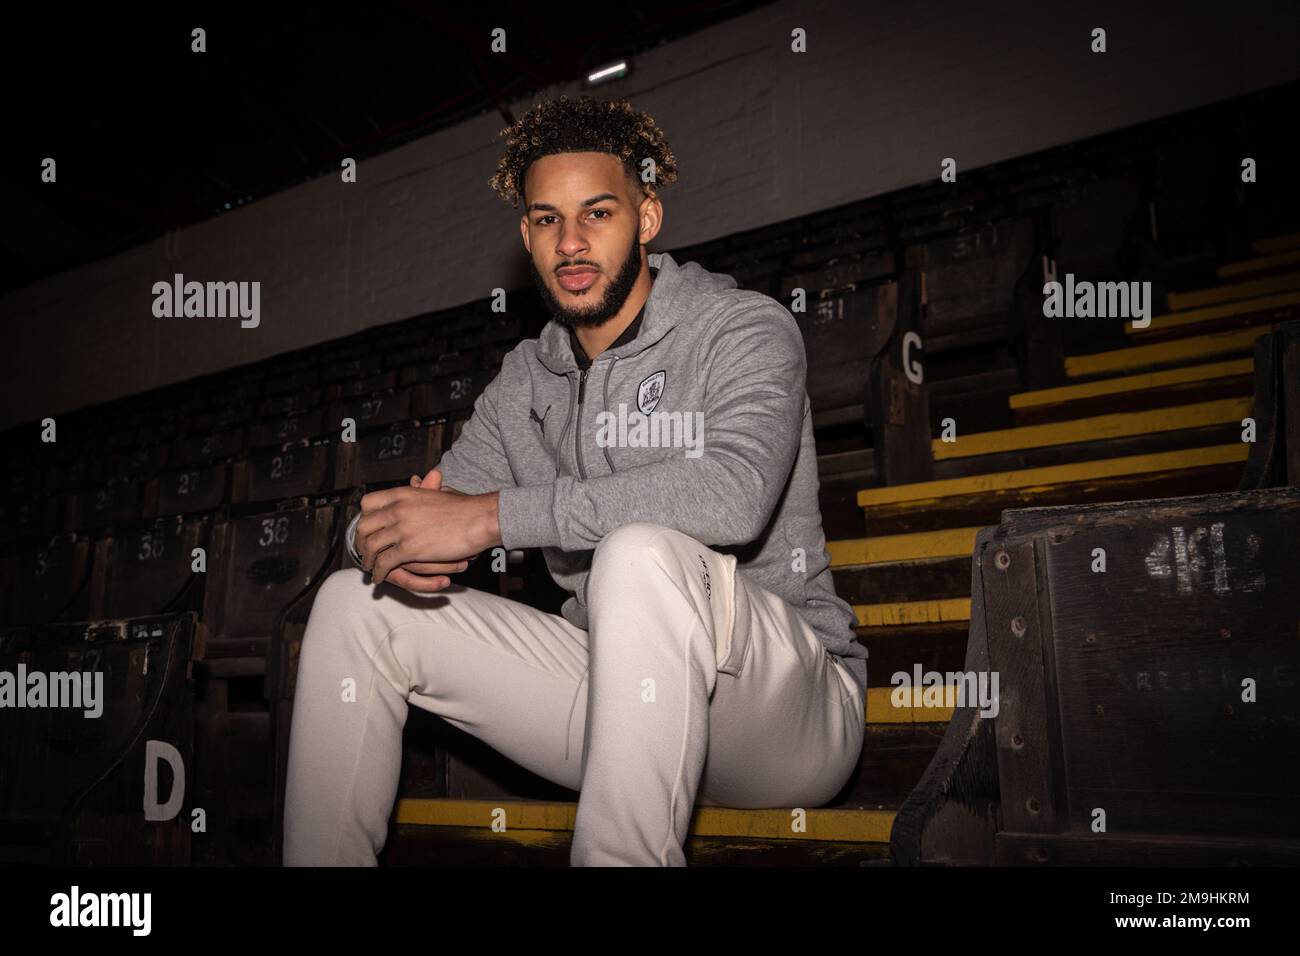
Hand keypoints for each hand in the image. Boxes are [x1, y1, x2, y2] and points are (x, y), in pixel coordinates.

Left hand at [355, 468, 499, 588]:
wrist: (479, 518)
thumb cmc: (464, 507)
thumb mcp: (438, 491)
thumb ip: (423, 488)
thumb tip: (416, 479)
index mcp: (403, 493)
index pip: (368, 503)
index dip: (364, 518)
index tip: (368, 528)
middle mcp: (397, 509)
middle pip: (364, 526)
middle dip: (360, 541)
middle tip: (363, 551)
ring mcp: (402, 529)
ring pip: (371, 547)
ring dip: (367, 560)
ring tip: (369, 567)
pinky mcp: (409, 549)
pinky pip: (384, 563)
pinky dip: (378, 572)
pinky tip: (380, 577)